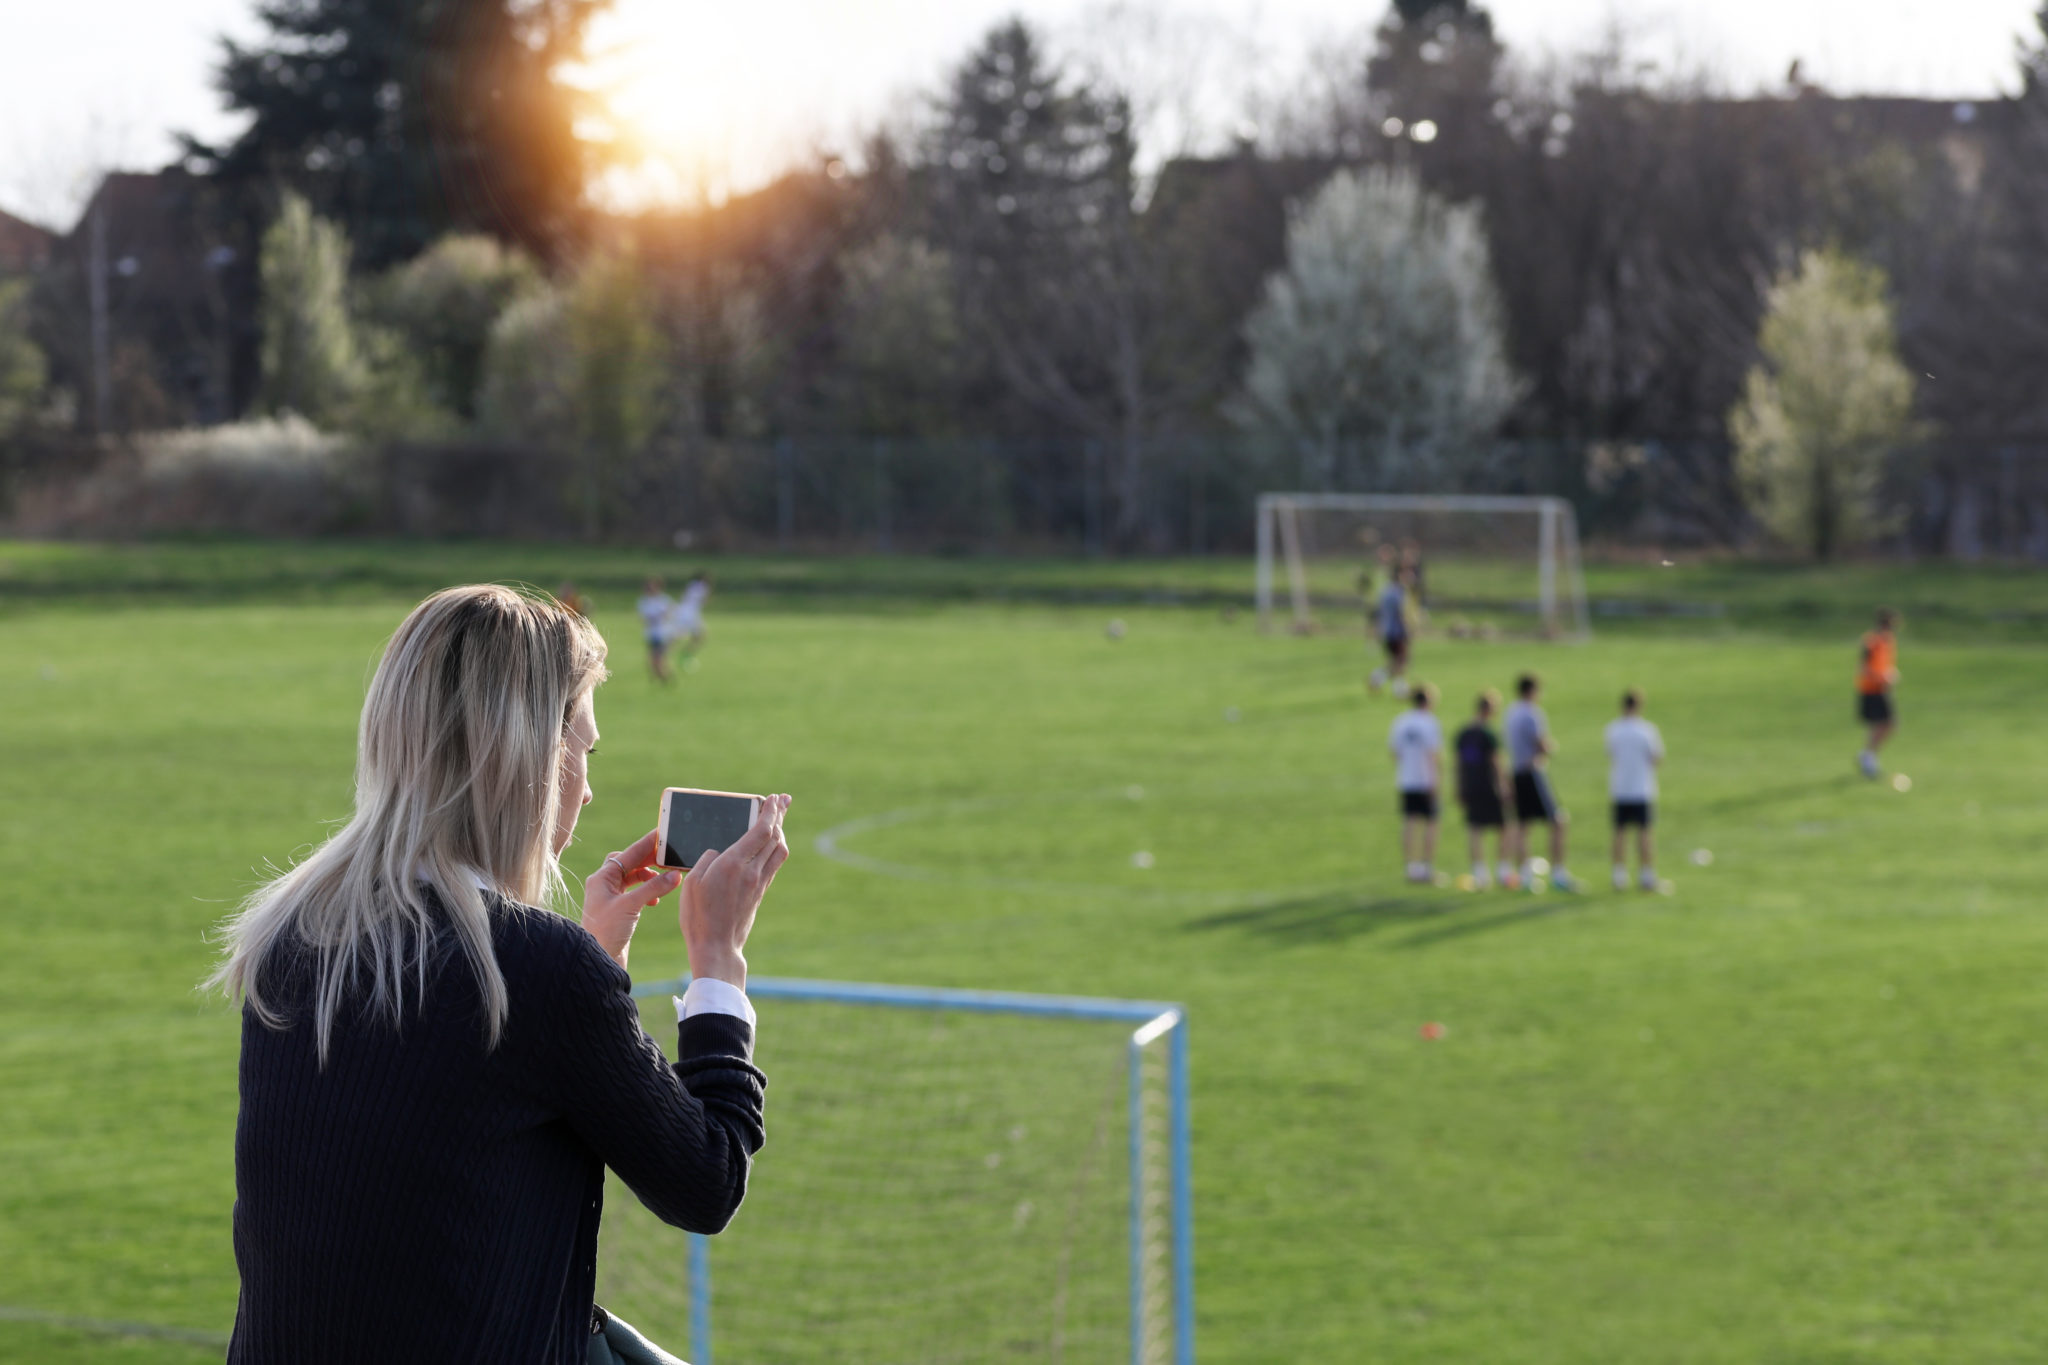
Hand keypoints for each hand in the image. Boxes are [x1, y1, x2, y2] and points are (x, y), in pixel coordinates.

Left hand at [582, 828, 682, 970]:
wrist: (598, 961)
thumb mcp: (631, 906)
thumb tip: (675, 874)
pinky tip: (656, 901)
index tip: (663, 834)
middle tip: (669, 857)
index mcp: (602, 879)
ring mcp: (611, 899)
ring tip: (665, 880)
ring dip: (649, 878)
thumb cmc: (606, 932)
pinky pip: (635, 893)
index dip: (646, 844)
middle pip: (630, 863)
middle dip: (649, 861)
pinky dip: (647, 893)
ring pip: (633, 879)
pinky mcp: (618, 912)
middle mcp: (604, 886)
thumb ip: (653, 888)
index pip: (628, 854)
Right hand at [680, 794, 790, 988]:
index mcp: (733, 864)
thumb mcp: (692, 883)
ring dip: (781, 831)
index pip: (761, 831)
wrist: (717, 947)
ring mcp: (759, 882)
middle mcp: (751, 871)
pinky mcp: (760, 892)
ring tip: (779, 818)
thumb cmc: (698, 917)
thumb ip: (707, 859)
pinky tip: (770, 843)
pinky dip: (774, 847)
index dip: (770, 812)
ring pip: (778, 850)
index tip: (774, 798)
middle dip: (780, 815)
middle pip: (774, 837)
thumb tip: (719, 851)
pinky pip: (773, 863)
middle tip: (783, 800)